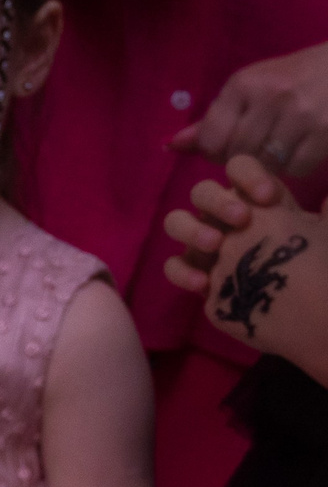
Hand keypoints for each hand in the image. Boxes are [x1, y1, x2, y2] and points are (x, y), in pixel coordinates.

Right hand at [165, 155, 327, 380]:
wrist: (312, 317)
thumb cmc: (319, 268)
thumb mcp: (326, 232)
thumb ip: (327, 212)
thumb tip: (327, 198)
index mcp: (257, 200)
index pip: (239, 169)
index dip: (248, 176)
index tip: (267, 197)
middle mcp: (227, 218)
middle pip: (203, 192)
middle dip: (218, 202)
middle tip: (242, 222)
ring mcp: (209, 247)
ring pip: (178, 222)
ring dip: (192, 229)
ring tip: (215, 246)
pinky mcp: (198, 276)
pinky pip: (174, 265)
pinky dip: (182, 270)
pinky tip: (203, 284)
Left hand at [171, 41, 327, 176]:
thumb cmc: (296, 77)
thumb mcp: (252, 86)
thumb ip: (214, 118)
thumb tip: (171, 145)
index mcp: (245, 83)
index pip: (211, 139)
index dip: (216, 153)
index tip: (229, 147)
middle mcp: (271, 96)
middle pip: (237, 155)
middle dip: (242, 161)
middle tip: (257, 151)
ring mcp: (302, 114)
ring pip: (266, 165)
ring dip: (269, 166)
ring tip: (279, 149)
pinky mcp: (326, 131)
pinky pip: (297, 168)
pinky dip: (296, 167)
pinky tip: (302, 149)